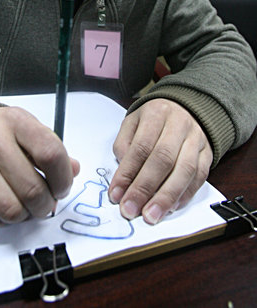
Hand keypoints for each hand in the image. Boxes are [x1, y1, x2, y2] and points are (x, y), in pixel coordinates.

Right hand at [0, 107, 79, 224]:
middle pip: (32, 189)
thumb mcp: (30, 128)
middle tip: (48, 203)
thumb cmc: (3, 131)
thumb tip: (73, 171)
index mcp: (16, 121)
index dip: (63, 179)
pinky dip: (6, 219)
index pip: (50, 155)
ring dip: (27, 216)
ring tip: (29, 207)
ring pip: (11, 210)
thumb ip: (52, 150)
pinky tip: (9, 205)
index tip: (63, 187)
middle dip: (47, 204)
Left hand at [108, 99, 212, 223]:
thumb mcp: (132, 122)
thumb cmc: (154, 120)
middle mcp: (180, 124)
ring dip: (166, 197)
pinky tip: (170, 208)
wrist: (185, 109)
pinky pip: (200, 177)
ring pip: (185, 170)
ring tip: (151, 215)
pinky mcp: (208, 154)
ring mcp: (197, 139)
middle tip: (131, 209)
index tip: (116, 195)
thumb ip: (124, 145)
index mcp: (156, 113)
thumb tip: (123, 175)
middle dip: (145, 188)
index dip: (127, 173)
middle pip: (163, 159)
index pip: (141, 146)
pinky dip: (185, 195)